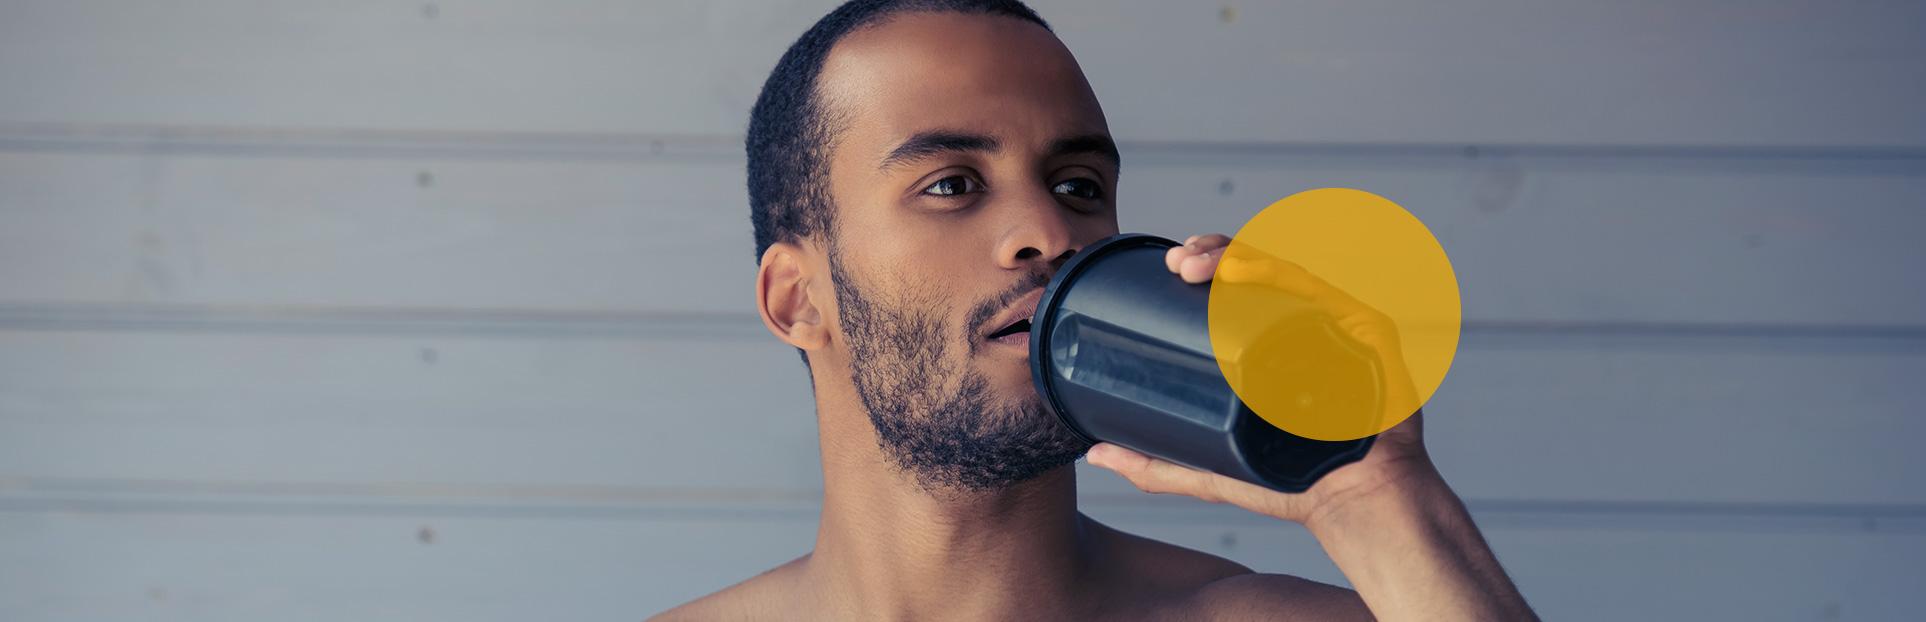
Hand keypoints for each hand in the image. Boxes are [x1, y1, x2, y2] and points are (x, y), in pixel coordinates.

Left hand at [1086, 233, 1437, 529]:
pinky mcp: (1366, 334)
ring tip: (1201, 265)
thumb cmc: (1289, 484)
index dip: (1204, 261)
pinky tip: (1253, 275)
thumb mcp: (1209, 470)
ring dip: (1242, 256)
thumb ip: (1155, 464)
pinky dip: (1290, 279)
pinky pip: (1329, 294)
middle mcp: (1305, 322)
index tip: (1169, 266)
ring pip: (1287, 272)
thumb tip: (1093, 455)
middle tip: (1178, 265)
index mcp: (1273, 338)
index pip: (1236, 284)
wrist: (1350, 504)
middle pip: (1257, 269)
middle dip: (1214, 251)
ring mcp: (1336, 324)